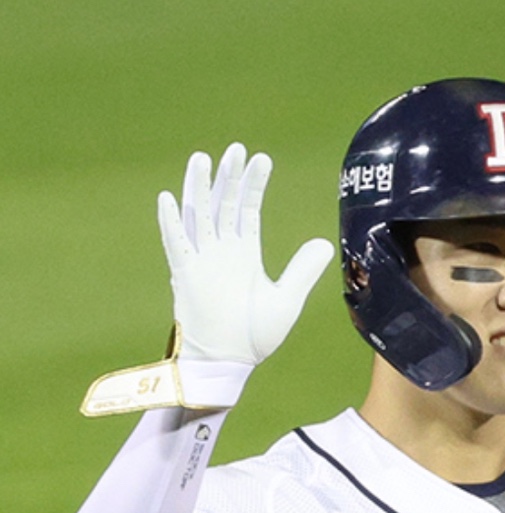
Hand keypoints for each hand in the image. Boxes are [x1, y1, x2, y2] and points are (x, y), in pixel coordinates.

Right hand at [158, 143, 333, 365]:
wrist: (230, 361)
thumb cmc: (255, 336)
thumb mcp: (286, 299)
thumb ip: (302, 270)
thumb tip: (325, 243)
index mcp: (244, 254)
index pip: (247, 209)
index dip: (253, 184)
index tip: (261, 159)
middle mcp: (221, 251)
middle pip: (222, 204)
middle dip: (229, 177)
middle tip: (236, 149)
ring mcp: (201, 260)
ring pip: (198, 214)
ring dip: (199, 188)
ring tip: (202, 159)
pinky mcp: (186, 275)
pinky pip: (176, 243)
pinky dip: (171, 221)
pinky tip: (170, 198)